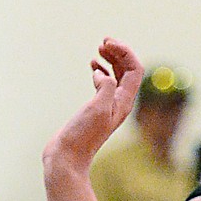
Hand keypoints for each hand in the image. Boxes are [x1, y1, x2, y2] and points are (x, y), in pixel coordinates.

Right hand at [44, 38, 143, 168]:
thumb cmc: (81, 136)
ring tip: (99, 49)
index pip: (134, 70)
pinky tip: (92, 66)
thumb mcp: (97, 108)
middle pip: (128, 71)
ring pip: (117, 76)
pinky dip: (101, 71)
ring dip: (111, 60)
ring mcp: (107, 106)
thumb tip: (102, 73)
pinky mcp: (94, 109)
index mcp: (123, 102)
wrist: (67, 158)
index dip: (124, 52)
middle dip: (119, 53)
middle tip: (104, 41)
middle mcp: (118, 103)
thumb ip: (105, 87)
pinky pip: (105, 84)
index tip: (107, 43)